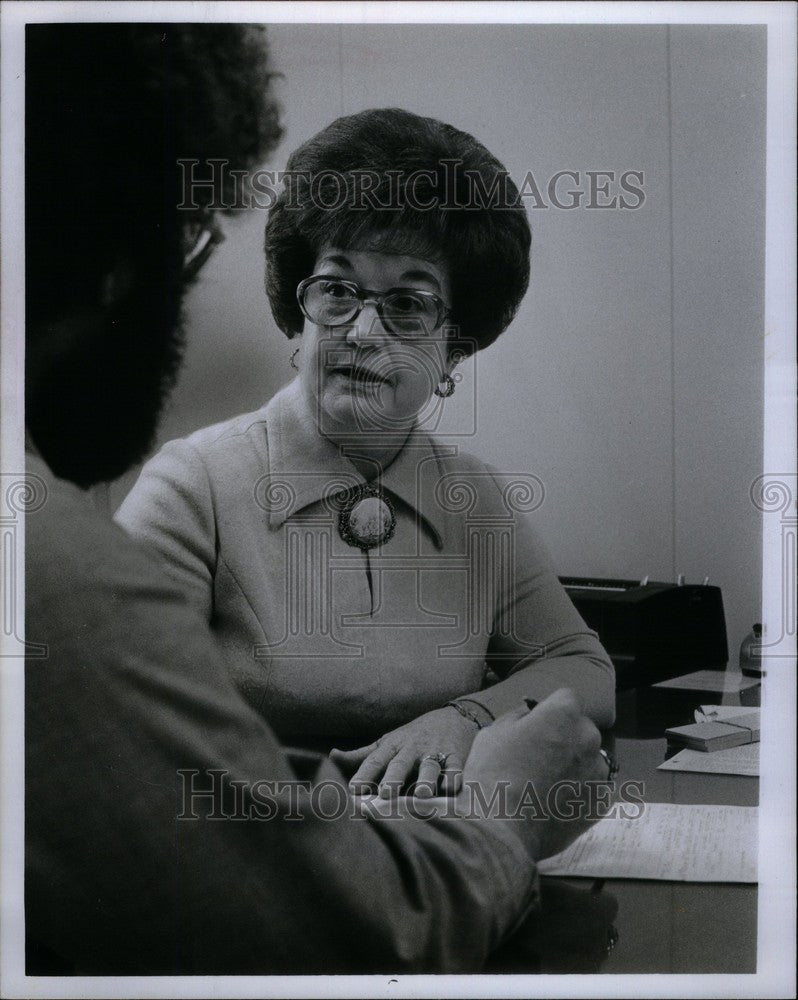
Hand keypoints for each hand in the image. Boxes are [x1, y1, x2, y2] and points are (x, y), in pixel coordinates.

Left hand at [330, 706, 478, 797]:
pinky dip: (454, 778)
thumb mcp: (386, 742)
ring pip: (430, 766)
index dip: (364, 774)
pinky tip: (451, 789)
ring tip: (422, 794)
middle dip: (394, 778)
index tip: (354, 790)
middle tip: (386, 795)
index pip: (375, 760)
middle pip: (401, 763)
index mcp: (393, 746)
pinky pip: (456, 768)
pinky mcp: (457, 756)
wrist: (452, 717)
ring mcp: (435, 751)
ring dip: (426, 779)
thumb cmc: (412, 736)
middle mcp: (412, 748)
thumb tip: (332, 756)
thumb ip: (361, 755)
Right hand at [462, 688, 609, 860]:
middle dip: (565, 737)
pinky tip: (556, 802)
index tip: (537, 725)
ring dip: (574, 765)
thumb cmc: (493, 773)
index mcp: (564, 713)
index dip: (550, 710)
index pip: (566, 698)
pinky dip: (580, 792)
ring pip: (588, 759)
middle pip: (580, 728)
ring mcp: (599, 771)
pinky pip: (593, 788)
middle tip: (540, 757)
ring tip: (547, 785)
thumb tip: (529, 715)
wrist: (502, 828)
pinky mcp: (602, 802)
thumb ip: (519, 717)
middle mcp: (588, 737)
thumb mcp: (494, 732)